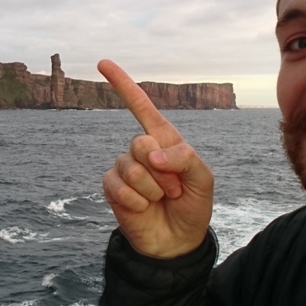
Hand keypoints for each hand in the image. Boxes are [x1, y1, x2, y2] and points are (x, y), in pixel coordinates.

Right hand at [99, 59, 213, 257]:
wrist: (177, 241)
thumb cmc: (193, 206)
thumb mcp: (202, 178)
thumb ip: (183, 157)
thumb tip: (150, 153)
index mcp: (163, 139)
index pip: (141, 106)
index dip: (123, 84)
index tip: (103, 63)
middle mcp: (141, 150)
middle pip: (139, 142)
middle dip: (162, 170)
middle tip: (174, 187)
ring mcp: (125, 169)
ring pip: (131, 168)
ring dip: (152, 189)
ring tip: (162, 200)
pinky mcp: (112, 189)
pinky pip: (118, 186)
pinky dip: (137, 201)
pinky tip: (144, 208)